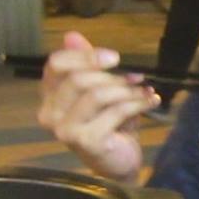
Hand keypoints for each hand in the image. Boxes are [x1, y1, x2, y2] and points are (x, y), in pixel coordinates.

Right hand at [36, 30, 156, 184]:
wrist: (117, 163)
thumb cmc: (107, 125)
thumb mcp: (99, 88)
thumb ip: (86, 63)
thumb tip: (71, 35)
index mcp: (49, 96)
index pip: (56, 65)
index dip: (85, 55)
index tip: (115, 58)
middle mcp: (50, 114)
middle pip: (78, 79)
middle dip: (112, 76)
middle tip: (135, 78)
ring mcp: (65, 130)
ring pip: (97, 95)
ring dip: (127, 90)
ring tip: (144, 91)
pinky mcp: (86, 141)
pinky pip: (114, 112)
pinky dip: (136, 103)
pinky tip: (149, 101)